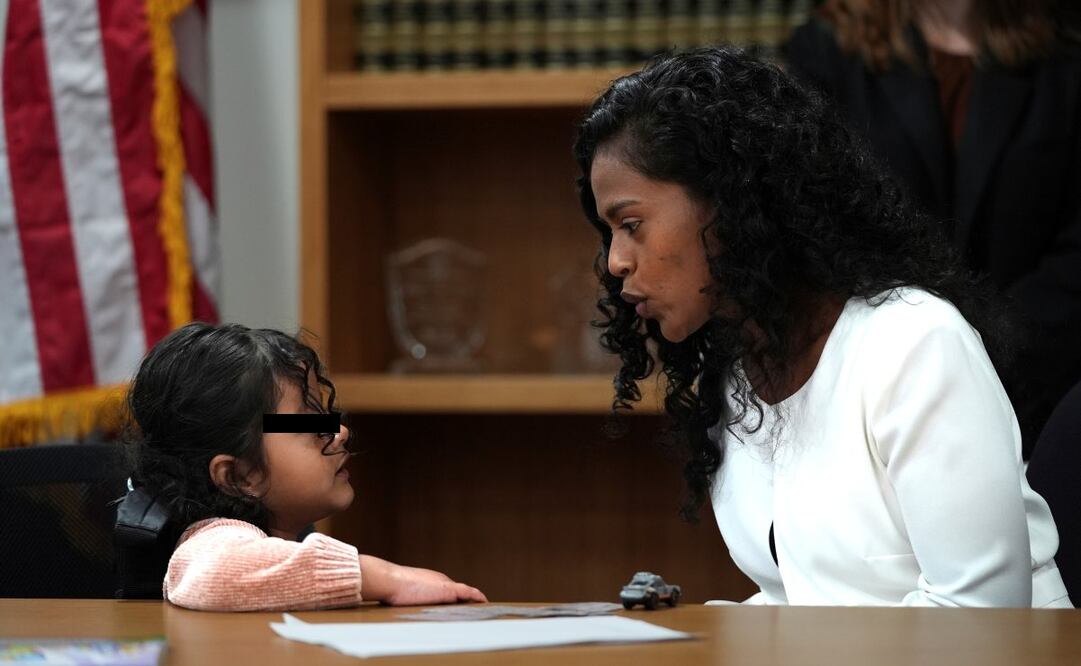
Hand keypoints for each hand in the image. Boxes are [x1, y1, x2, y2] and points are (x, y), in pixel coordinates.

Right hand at [359, 555, 486, 605]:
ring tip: (483, 607)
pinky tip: (484, 602)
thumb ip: (406, 594)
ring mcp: (445, 584)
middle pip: (457, 592)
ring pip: (465, 593)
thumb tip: (398, 601)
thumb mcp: (401, 591)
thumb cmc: (391, 587)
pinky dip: (477, 596)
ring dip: (473, 600)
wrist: (391, 581)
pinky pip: (469, 593)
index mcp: (430, 580)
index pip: (446, 590)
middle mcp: (440, 580)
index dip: (454, 597)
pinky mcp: (449, 589)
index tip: (461, 604)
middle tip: (475, 608)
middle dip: (466, 600)